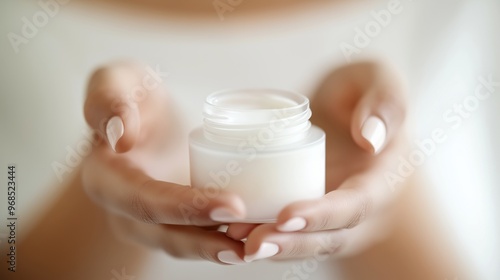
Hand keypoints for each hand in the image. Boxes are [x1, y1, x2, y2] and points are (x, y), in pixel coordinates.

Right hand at [81, 61, 247, 264]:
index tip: (232, 205)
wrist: (144, 121)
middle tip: (253, 240)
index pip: (146, 200)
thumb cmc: (134, 97)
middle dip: (210, 241)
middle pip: (168, 235)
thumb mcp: (117, 80)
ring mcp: (152, 221)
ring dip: (222, 251)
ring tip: (261, 247)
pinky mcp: (176, 222)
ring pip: (186, 245)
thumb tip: (120, 135)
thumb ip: (109, 97)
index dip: (187, 207)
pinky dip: (229, 242)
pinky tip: (259, 238)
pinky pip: (200, 237)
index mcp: (106, 178)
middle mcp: (126, 210)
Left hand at [228, 61, 408, 260]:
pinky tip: (235, 236)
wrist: (345, 113)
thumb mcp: (375, 78)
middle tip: (254, 243)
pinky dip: (266, 237)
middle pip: (331, 238)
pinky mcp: (312, 213)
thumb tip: (372, 138)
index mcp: (383, 176)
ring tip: (239, 245)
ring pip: (309, 243)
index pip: (356, 205)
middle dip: (293, 244)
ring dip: (276, 248)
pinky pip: (292, 234)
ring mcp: (336, 215)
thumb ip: (384, 98)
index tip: (286, 215)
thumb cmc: (357, 94)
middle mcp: (362, 206)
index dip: (323, 215)